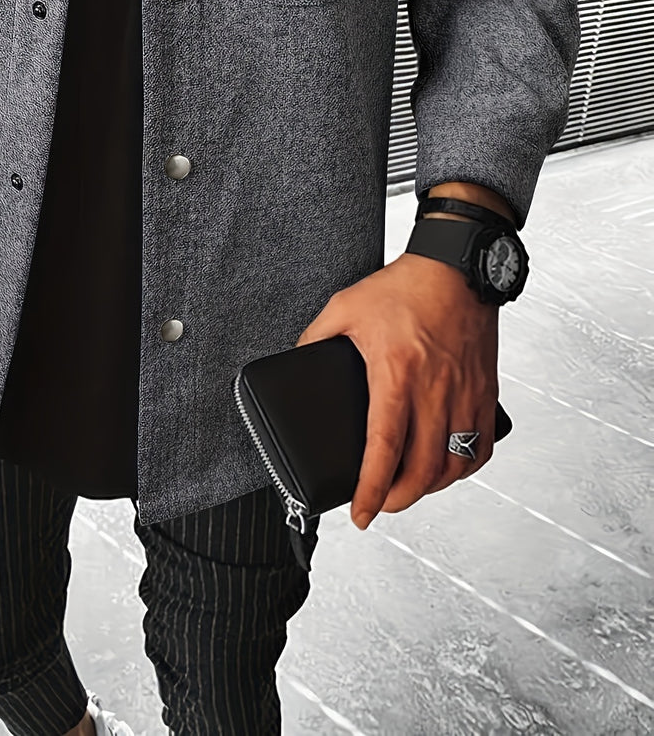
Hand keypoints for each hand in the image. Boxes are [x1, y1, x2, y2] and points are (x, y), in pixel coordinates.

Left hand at [294, 253, 499, 529]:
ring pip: (455, 465)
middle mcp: (435, 391)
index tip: (361, 514)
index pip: (384, 449)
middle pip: (422, 470)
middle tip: (380, 504)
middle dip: (398, 499)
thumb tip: (296, 361)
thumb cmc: (404, 285)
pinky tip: (448, 468)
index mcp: (396, 374)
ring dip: (431, 489)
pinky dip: (465, 467)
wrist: (457, 266)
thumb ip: (315, 337)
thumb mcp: (344, 306)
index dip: (371, 490)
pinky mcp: (485, 391)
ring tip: (409, 490)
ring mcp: (465, 394)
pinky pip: (482, 446)